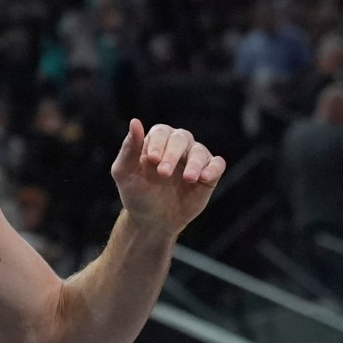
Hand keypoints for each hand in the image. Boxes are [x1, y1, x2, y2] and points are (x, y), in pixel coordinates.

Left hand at [110, 120, 224, 237]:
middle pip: (181, 138)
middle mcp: (177, 146)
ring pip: (200, 151)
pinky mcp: (208, 175)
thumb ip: (129, 149)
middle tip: (163, 173)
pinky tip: (204, 177)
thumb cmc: (137, 194)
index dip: (158, 143)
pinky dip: (213, 168)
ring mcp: (194, 159)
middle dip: (173, 154)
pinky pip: (217, 164)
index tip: (153, 160)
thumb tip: (135, 121)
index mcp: (157, 141)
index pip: (161, 132)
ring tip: (188, 178)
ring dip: (194, 163)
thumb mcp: (125, 173)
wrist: (152, 221)